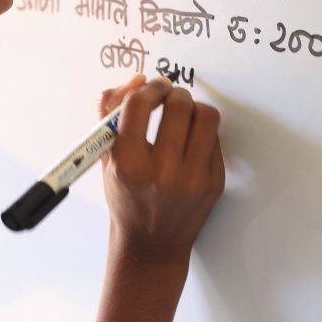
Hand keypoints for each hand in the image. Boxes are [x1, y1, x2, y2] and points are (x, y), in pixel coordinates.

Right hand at [98, 75, 224, 264]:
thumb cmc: (125, 196)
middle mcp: (162, 172)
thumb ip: (109, 115)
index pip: (138, 105)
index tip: (149, 90)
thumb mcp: (106, 159)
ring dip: (193, 107)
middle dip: (172, 94)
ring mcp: (192, 179)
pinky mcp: (214, 183)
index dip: (146, 89)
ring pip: (205, 116)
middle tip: (167, 98)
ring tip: (183, 114)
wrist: (150, 242)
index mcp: (128, 165)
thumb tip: (136, 79)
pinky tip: (191, 139)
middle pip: (178, 105)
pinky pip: (215, 138)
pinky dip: (202, 130)